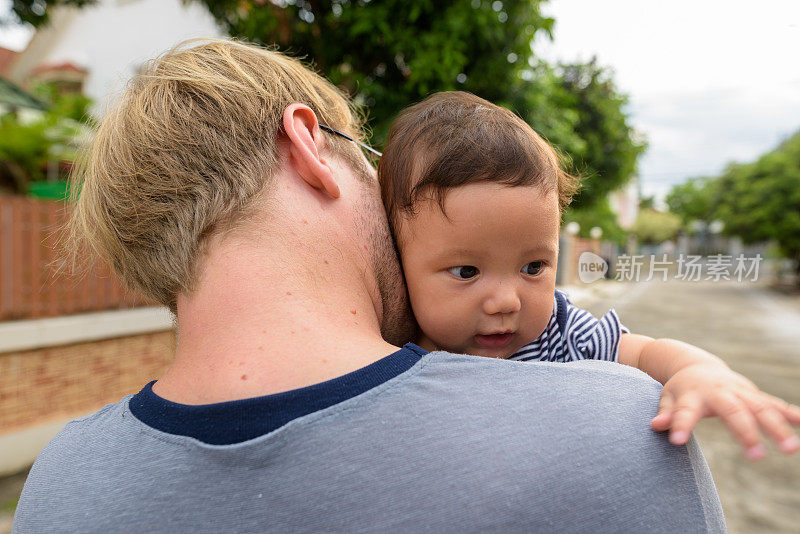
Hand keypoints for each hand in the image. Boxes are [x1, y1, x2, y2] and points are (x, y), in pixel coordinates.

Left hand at [650, 362, 799, 459]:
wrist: (696, 366)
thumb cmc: (680, 389)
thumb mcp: (666, 398)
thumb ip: (665, 412)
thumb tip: (655, 426)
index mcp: (692, 394)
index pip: (684, 411)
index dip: (680, 425)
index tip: (677, 441)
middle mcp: (718, 392)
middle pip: (733, 411)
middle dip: (746, 433)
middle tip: (757, 457)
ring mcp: (739, 391)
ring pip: (760, 407)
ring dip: (778, 427)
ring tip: (791, 449)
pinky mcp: (753, 394)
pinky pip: (774, 403)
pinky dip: (790, 413)